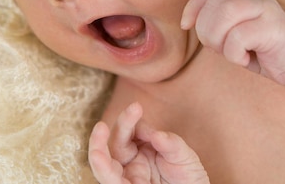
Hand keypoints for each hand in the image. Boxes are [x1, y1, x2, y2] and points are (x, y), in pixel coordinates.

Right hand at [88, 102, 208, 183]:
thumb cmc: (188, 176)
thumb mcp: (184, 156)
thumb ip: (170, 143)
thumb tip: (154, 134)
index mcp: (139, 149)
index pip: (127, 131)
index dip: (128, 120)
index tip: (136, 108)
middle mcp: (130, 163)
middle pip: (112, 148)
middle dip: (101, 139)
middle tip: (100, 126)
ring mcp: (129, 179)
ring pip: (106, 170)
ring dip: (99, 161)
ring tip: (96, 154)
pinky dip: (110, 177)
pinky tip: (104, 167)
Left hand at [181, 0, 284, 87]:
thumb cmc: (268, 52)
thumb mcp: (237, 37)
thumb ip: (217, 26)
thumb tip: (192, 24)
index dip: (193, 7)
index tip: (187, 26)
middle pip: (213, 3)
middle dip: (206, 30)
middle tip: (219, 48)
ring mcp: (266, 10)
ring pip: (224, 13)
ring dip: (217, 38)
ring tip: (230, 52)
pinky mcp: (274, 28)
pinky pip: (238, 36)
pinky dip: (233, 52)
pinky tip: (245, 59)